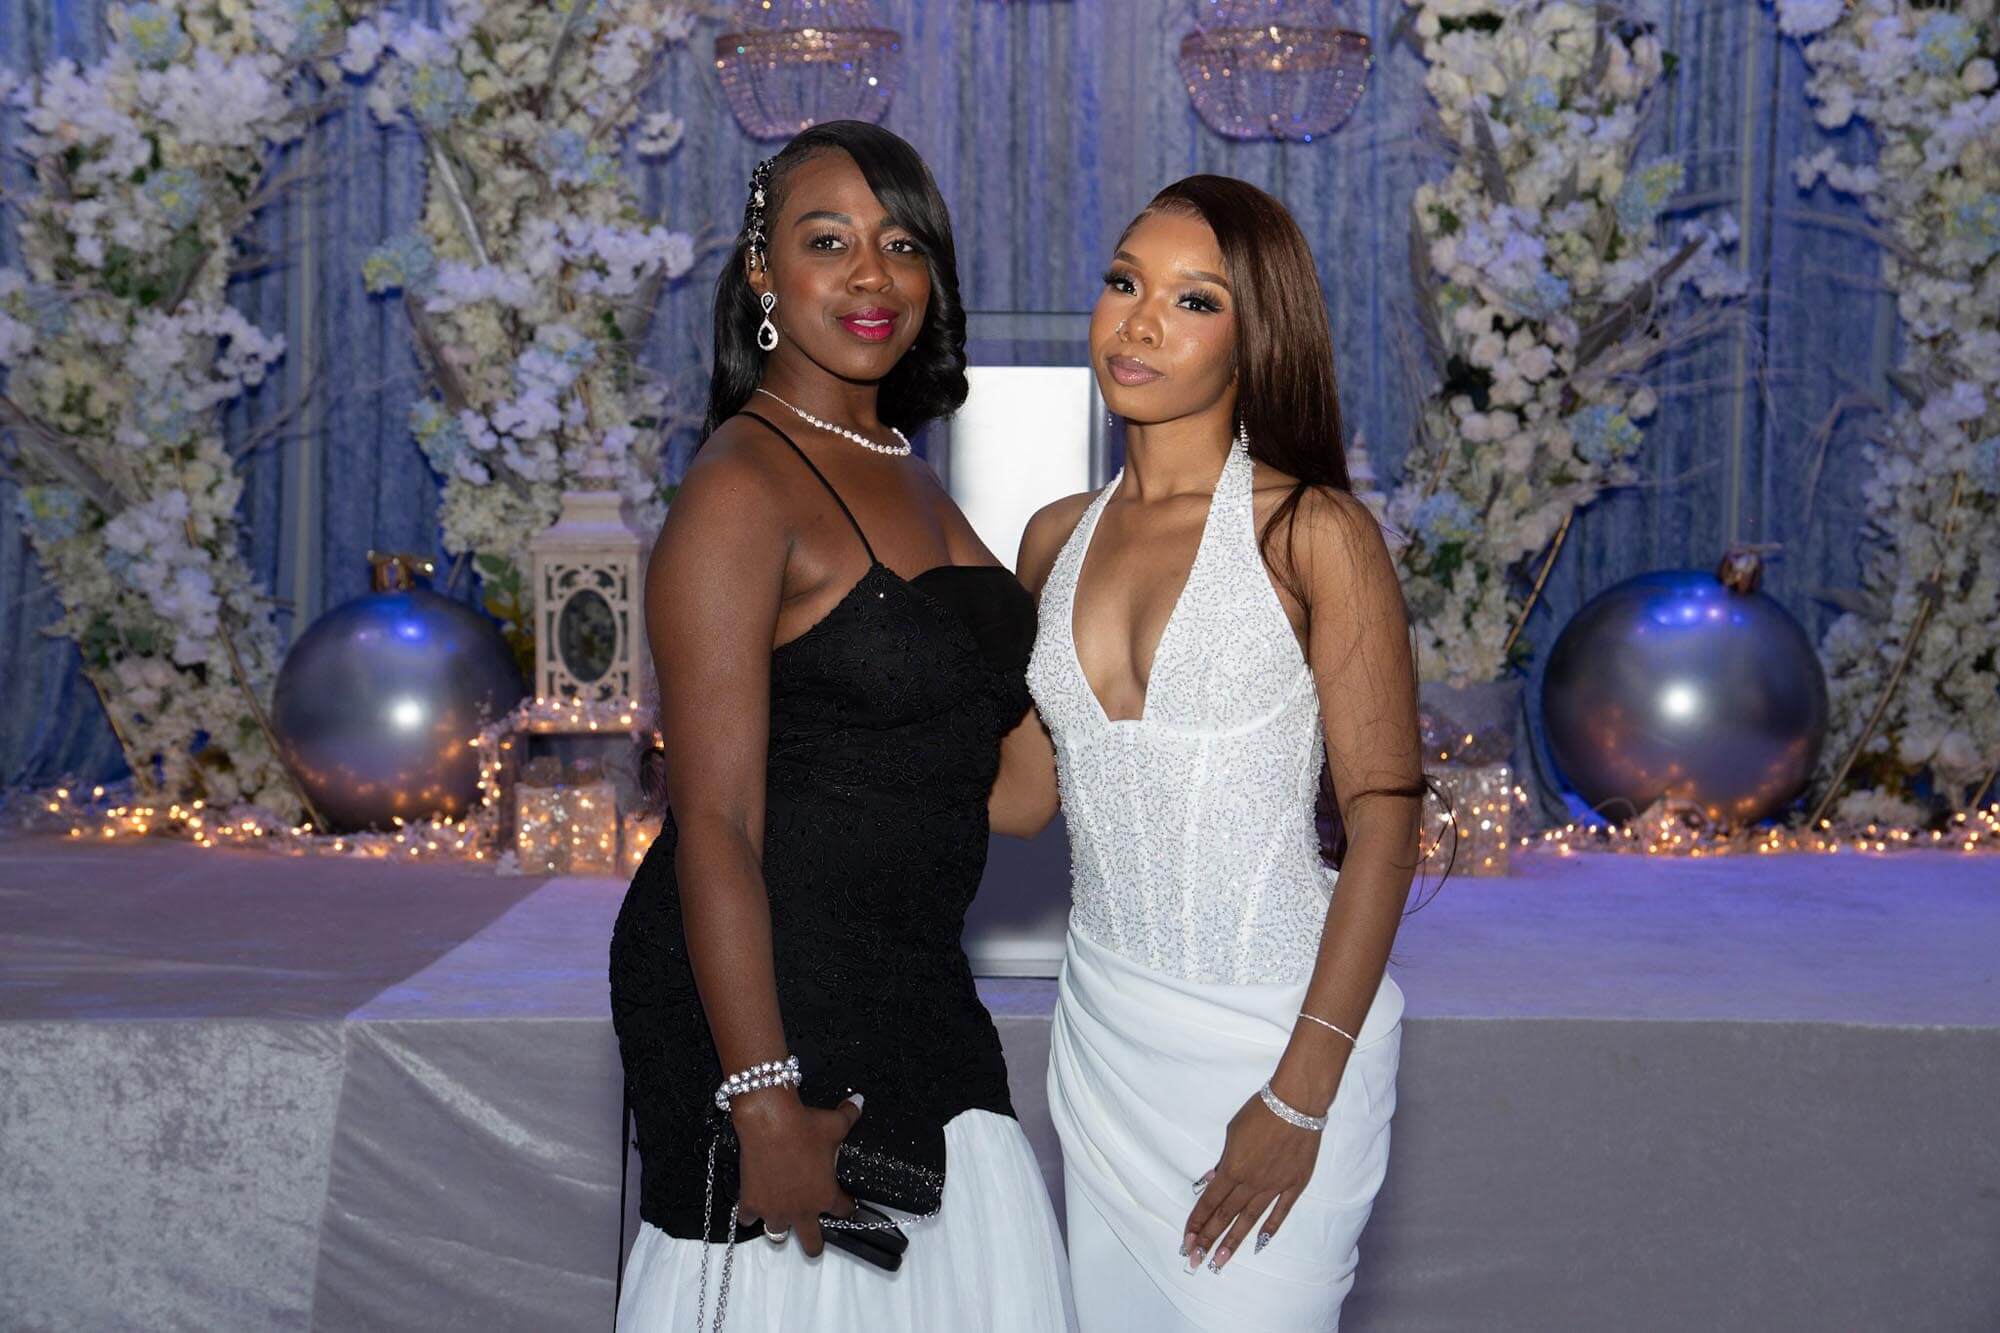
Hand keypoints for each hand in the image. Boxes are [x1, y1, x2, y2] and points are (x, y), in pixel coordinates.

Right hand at [731, 1089, 861, 1255]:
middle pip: (811, 1243)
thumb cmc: (806, 1126)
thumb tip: (858, 1102)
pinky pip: (747, 1219)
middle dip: (814, 1244)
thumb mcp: (835, 1123)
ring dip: (780, 1227)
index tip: (844, 1204)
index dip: (846, 1207)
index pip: (843, 1211)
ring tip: (780, 1219)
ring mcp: (775, 1210)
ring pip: (778, 1234)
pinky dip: (749, 1214)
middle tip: (814, 1241)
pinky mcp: (751, 1203)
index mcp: (826, 1195)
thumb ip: (850, 1116)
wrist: (770, 1122)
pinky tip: (751, 1207)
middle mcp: (802, 1210)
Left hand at [1182, 1089, 1320, 1272]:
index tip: (1186, 1240)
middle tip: (1195, 1260)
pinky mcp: (1294, 1185)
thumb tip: (1213, 1181)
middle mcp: (1251, 1183)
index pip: (1209, 1202)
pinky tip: (1259, 1244)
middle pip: (1225, 1216)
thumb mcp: (1232, 1131)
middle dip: (1208, 1239)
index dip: (1197, 1222)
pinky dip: (1270, 1229)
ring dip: (1232, 1242)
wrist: (1296, 1104)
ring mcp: (1274, 1187)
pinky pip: (1280, 1213)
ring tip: (1219, 1262)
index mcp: (1232, 1169)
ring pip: (1249, 1221)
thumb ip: (1224, 1160)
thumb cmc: (1260, 1112)